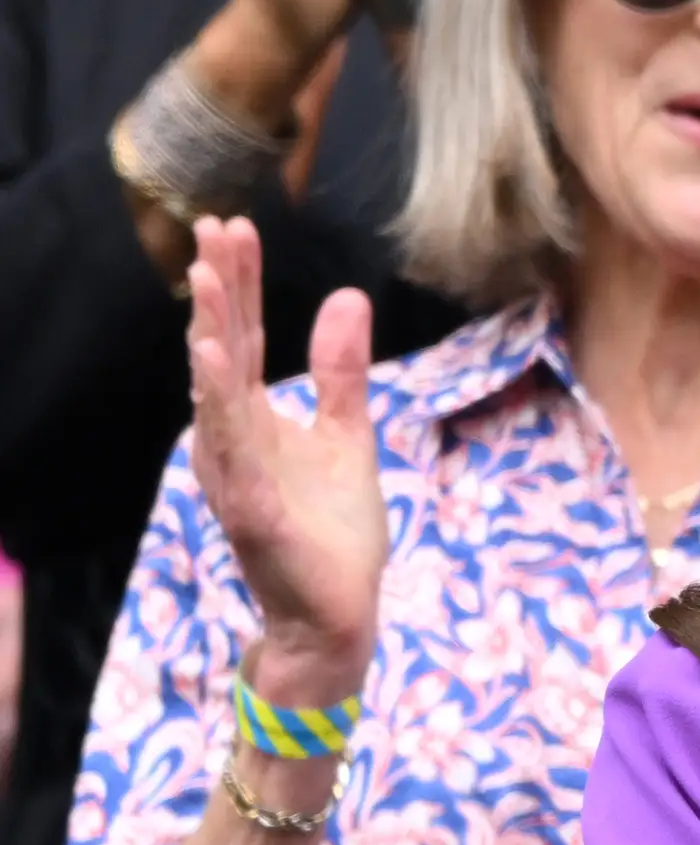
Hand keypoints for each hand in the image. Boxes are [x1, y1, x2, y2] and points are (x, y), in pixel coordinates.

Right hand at [188, 217, 385, 701]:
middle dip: (219, 291)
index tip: (236, 227)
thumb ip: (342, 373)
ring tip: (207, 278)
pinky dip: (219, 404)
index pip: (246, 339)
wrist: (338, 617)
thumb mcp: (347, 436)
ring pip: (217, 394)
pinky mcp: (251, 510)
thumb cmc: (335, 533)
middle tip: (211, 227)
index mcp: (255, 420)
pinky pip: (231, 450)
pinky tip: (213, 361)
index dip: (241, 284)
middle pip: (224, 352)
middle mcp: (233, 440)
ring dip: (211, 334)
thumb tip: (348, 296)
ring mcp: (236, 474)